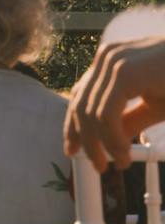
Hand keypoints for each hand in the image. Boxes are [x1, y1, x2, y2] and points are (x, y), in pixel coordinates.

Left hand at [64, 35, 164, 167]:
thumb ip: (127, 120)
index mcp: (111, 60)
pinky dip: (112, 140)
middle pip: (80, 105)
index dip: (72, 125)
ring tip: (120, 163)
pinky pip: (105, 115)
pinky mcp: (125, 72)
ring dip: (102, 146)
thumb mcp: (152, 106)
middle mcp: (108, 56)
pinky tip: (124, 154)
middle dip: (86, 141)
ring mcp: (114, 61)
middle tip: (99, 167)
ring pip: (91, 114)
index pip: (80, 95)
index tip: (73, 150)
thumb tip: (106, 142)